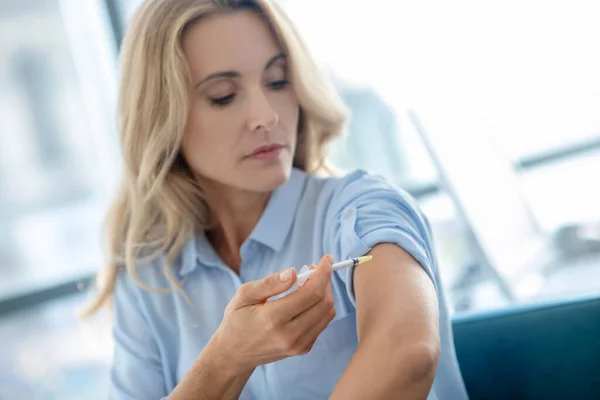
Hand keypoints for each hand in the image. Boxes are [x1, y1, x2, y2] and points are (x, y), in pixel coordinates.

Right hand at [210, 254, 335, 372]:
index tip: (326, 259)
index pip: (311, 293)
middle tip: (313, 269)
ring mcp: (299, 345)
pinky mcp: (303, 349)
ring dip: (325, 293)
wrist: (235, 354)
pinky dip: (320, 307)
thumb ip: (270, 283)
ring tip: (310, 282)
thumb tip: (293, 272)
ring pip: (327, 313)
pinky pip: (322, 323)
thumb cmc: (237, 320)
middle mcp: (290, 334)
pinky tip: (306, 299)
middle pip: (323, 302)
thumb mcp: (245, 295)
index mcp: (273, 318)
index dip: (323, 273)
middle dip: (325, 280)